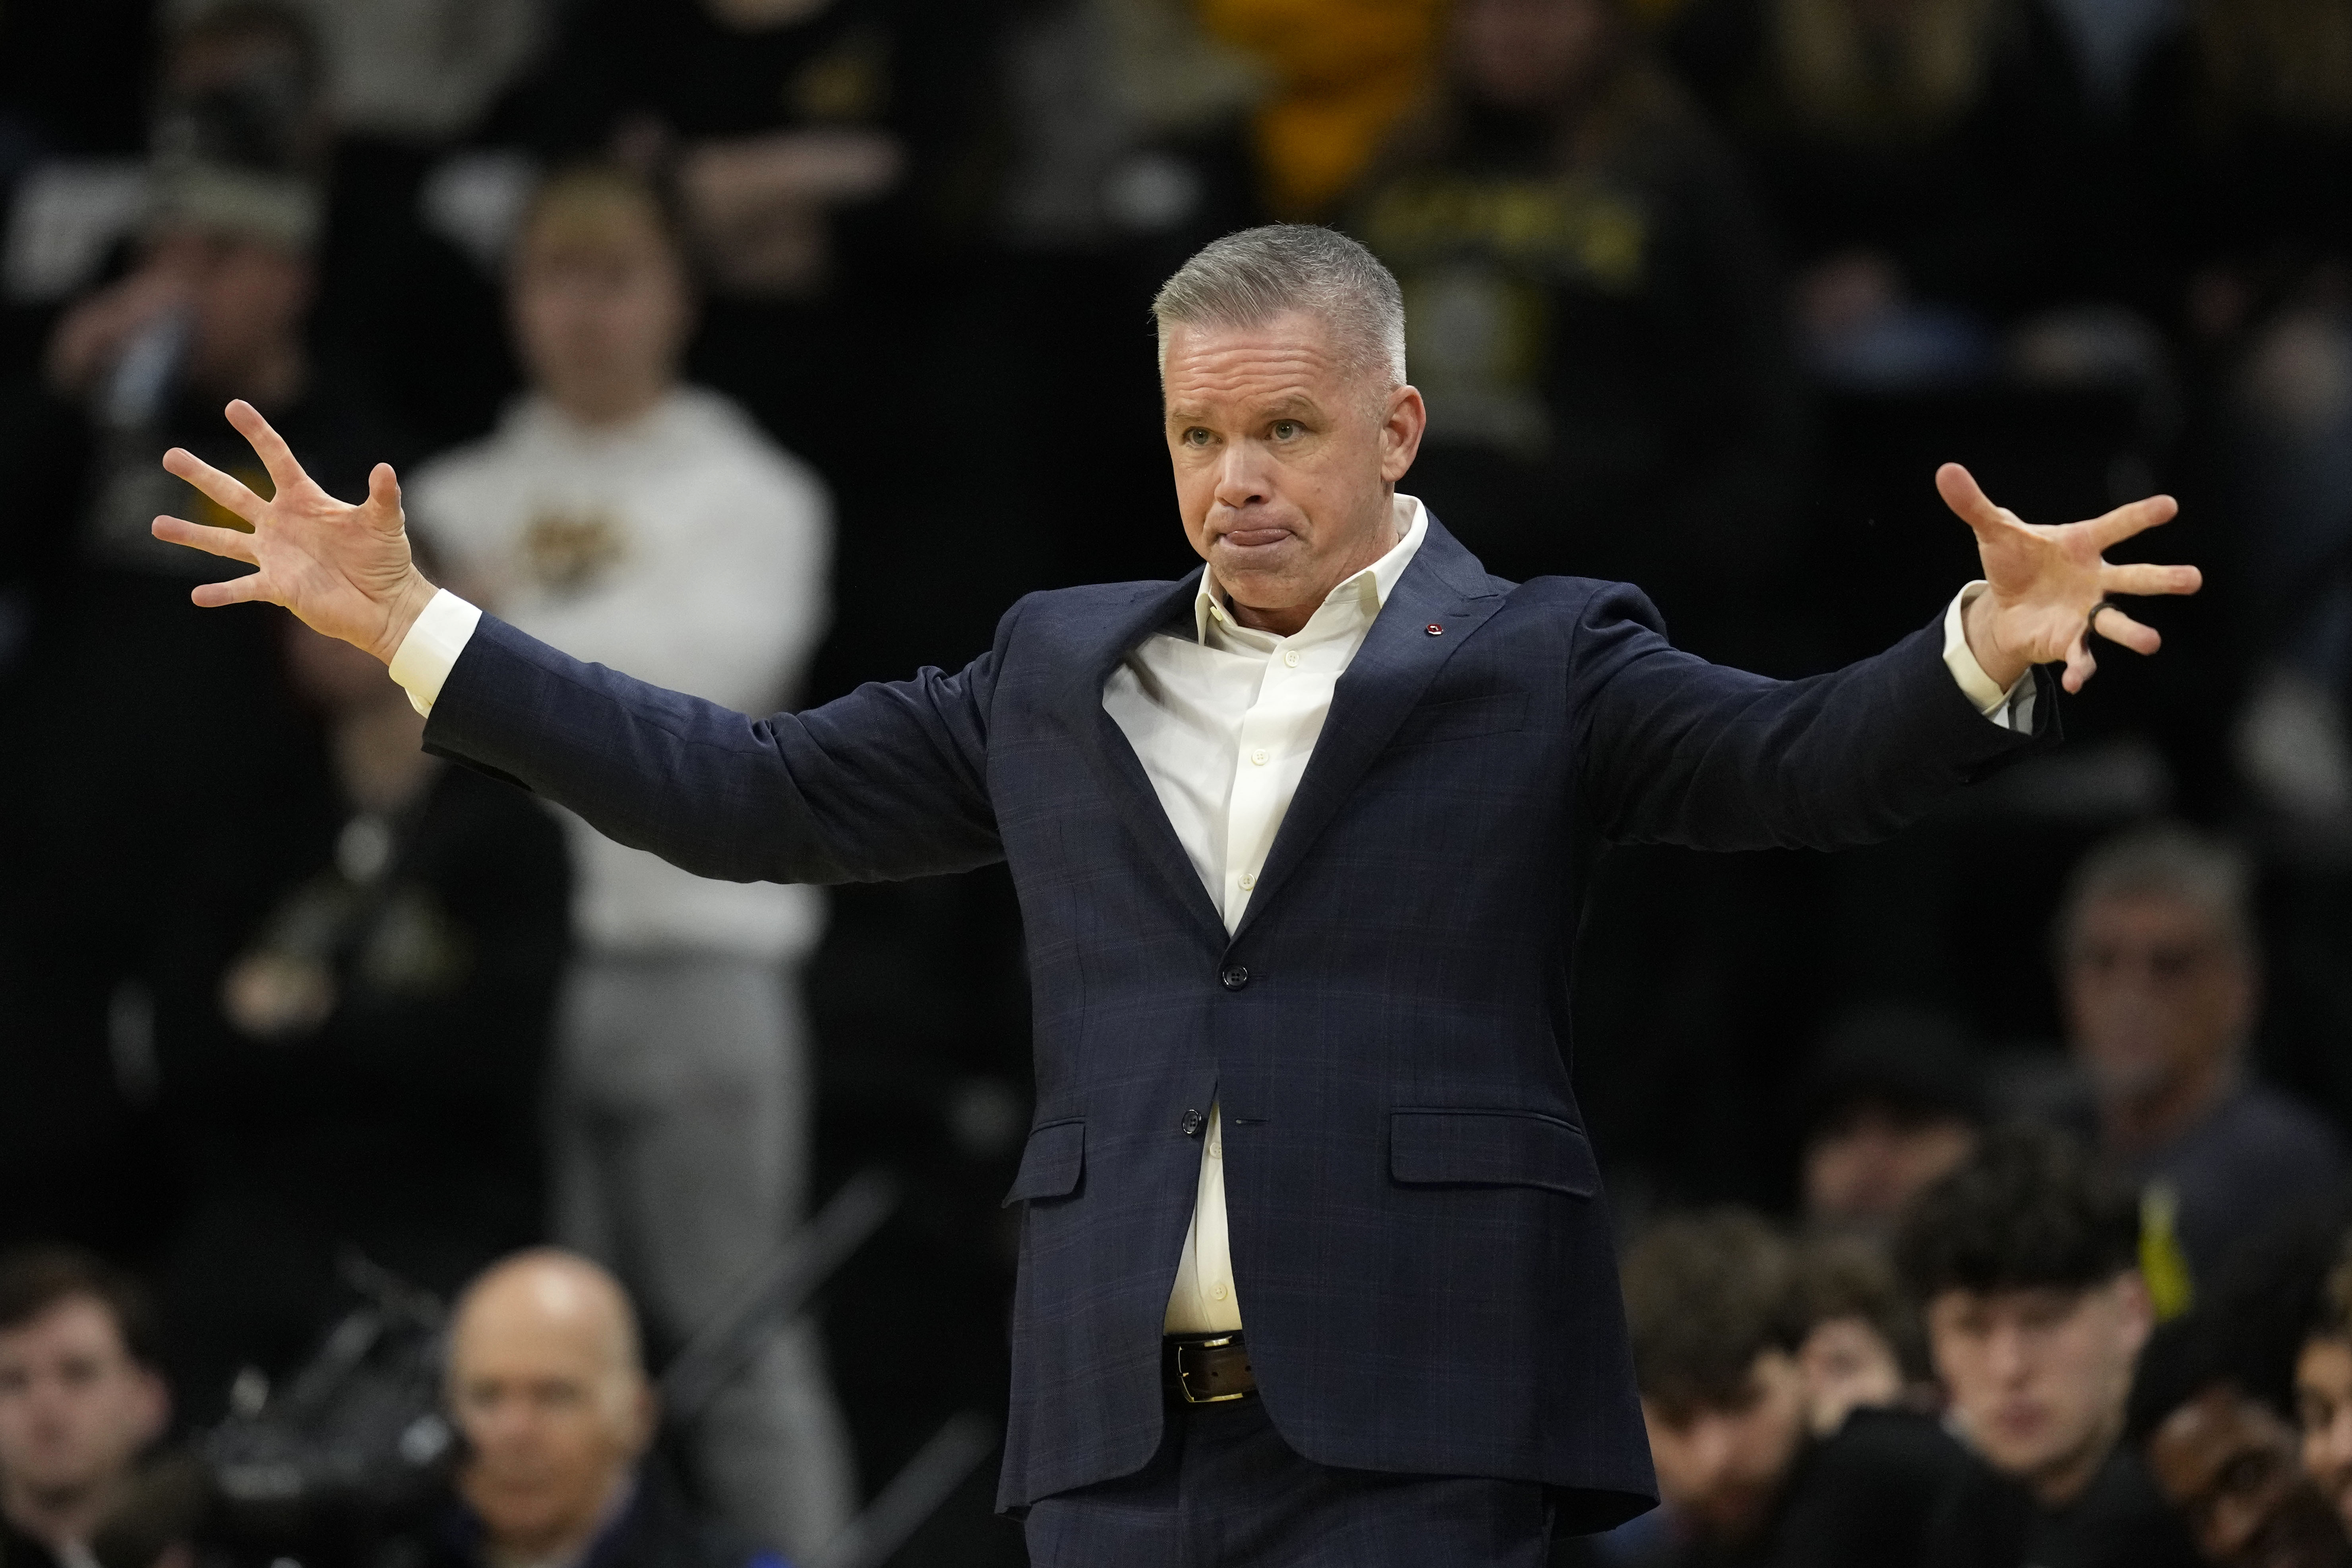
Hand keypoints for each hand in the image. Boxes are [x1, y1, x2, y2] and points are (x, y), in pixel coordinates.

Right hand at [151, 400, 437, 664]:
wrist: (387, 604)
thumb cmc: (386, 560)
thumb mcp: (385, 522)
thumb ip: (383, 496)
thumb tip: (384, 469)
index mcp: (304, 500)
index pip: (276, 458)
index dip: (257, 433)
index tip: (233, 406)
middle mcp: (281, 524)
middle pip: (233, 494)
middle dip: (202, 475)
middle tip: (169, 456)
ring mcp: (275, 555)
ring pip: (223, 541)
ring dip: (191, 534)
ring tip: (156, 525)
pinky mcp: (278, 587)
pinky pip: (243, 588)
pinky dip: (222, 593)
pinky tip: (198, 596)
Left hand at [1938, 463, 2201, 694]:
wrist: (2006, 604)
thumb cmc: (2014, 561)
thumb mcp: (1992, 532)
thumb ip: (1975, 504)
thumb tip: (1945, 471)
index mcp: (2082, 544)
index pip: (2116, 526)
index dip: (2140, 516)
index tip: (2169, 505)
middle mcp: (2095, 578)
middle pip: (2135, 577)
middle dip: (2163, 579)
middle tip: (2193, 580)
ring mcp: (2088, 612)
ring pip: (2117, 622)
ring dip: (2133, 632)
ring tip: (2152, 642)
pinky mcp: (2072, 640)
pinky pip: (2082, 656)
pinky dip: (2082, 669)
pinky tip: (2078, 681)